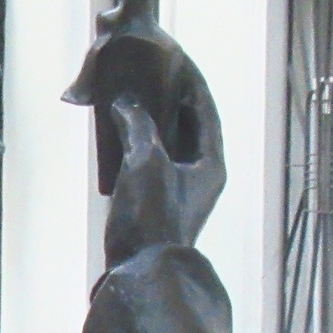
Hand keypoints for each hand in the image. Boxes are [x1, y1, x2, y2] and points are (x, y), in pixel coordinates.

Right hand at [105, 91, 224, 267]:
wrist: (141, 271)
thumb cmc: (152, 215)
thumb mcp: (145, 163)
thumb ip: (137, 127)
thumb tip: (126, 104)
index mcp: (210, 162)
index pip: (204, 111)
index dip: (191, 85)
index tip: (176, 62)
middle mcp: (202, 175)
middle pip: (190, 128)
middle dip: (172, 103)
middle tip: (151, 79)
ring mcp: (181, 191)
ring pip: (171, 146)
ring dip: (155, 124)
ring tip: (134, 103)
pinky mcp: (160, 204)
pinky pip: (154, 163)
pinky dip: (142, 145)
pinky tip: (122, 140)